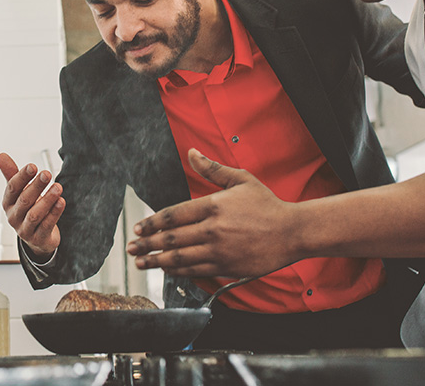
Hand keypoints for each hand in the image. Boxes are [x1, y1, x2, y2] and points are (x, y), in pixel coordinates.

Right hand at [0, 152, 63, 259]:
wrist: (37, 236)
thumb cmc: (28, 208)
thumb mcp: (20, 192)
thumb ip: (12, 174)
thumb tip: (1, 155)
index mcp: (8, 203)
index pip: (12, 188)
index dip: (22, 177)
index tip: (33, 166)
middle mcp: (14, 217)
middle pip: (24, 200)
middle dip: (36, 186)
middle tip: (47, 173)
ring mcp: (25, 229)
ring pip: (35, 214)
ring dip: (47, 200)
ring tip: (58, 187)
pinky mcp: (38, 238)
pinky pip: (46, 225)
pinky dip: (54, 213)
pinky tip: (61, 201)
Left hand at [126, 148, 300, 277]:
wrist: (292, 232)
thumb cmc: (267, 204)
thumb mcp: (241, 179)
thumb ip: (212, 169)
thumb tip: (191, 152)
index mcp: (214, 206)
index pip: (174, 215)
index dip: (152, 222)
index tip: (139, 228)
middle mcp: (213, 230)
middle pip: (172, 238)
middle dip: (147, 244)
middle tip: (132, 248)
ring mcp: (219, 251)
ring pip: (180, 258)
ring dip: (157, 261)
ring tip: (142, 262)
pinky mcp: (226, 267)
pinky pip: (196, 271)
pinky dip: (179, 272)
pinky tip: (168, 271)